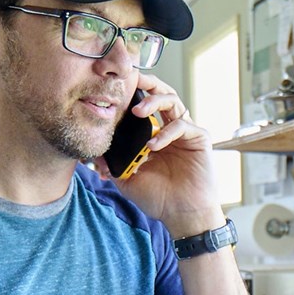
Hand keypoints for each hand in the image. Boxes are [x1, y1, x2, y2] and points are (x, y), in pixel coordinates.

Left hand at [94, 74, 221, 231]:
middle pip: (161, 93)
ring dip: (153, 102)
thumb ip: (112, 165)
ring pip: (173, 101)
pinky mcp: (199, 138)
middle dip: (147, 82)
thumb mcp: (128, 180)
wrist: (182, 215)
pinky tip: (154, 145)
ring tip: (138, 112)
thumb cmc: (159, 199)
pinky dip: (166, 132)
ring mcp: (185, 132)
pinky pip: (182, 125)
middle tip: (131, 79)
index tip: (114, 88)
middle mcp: (170, 129)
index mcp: (154, 135)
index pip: (144, 106)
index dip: (132, 95)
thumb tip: (94, 154)